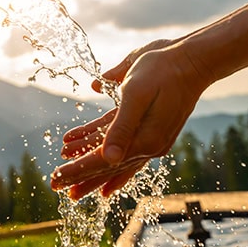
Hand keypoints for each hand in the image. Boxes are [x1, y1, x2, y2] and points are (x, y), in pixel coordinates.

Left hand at [52, 41, 211, 199]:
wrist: (193, 60)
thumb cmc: (163, 70)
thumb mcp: (138, 94)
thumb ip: (122, 127)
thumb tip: (109, 158)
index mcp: (145, 140)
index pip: (104, 161)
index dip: (78, 170)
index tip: (56, 179)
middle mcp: (149, 145)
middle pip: (108, 165)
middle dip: (79, 175)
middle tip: (54, 186)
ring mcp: (150, 138)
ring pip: (113, 155)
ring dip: (87, 160)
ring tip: (64, 170)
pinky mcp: (148, 127)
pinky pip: (118, 137)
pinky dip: (98, 140)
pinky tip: (79, 140)